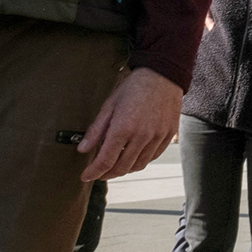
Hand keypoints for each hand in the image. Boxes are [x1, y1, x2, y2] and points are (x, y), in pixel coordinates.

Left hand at [78, 67, 182, 181]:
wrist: (163, 75)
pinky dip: (141, 161)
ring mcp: (157, 137)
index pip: (105, 161)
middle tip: (99, 172)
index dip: (94, 172)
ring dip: (124, 169)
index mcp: (123, 129)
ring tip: (116, 165)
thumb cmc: (135, 87)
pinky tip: (133, 156)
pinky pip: (153, 156)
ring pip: (138, 165)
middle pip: (121, 168)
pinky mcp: (168, 135)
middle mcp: (142, 136)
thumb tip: (83, 149)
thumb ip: (96, 130)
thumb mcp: (109, 105)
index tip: (86, 176)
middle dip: (107, 174)